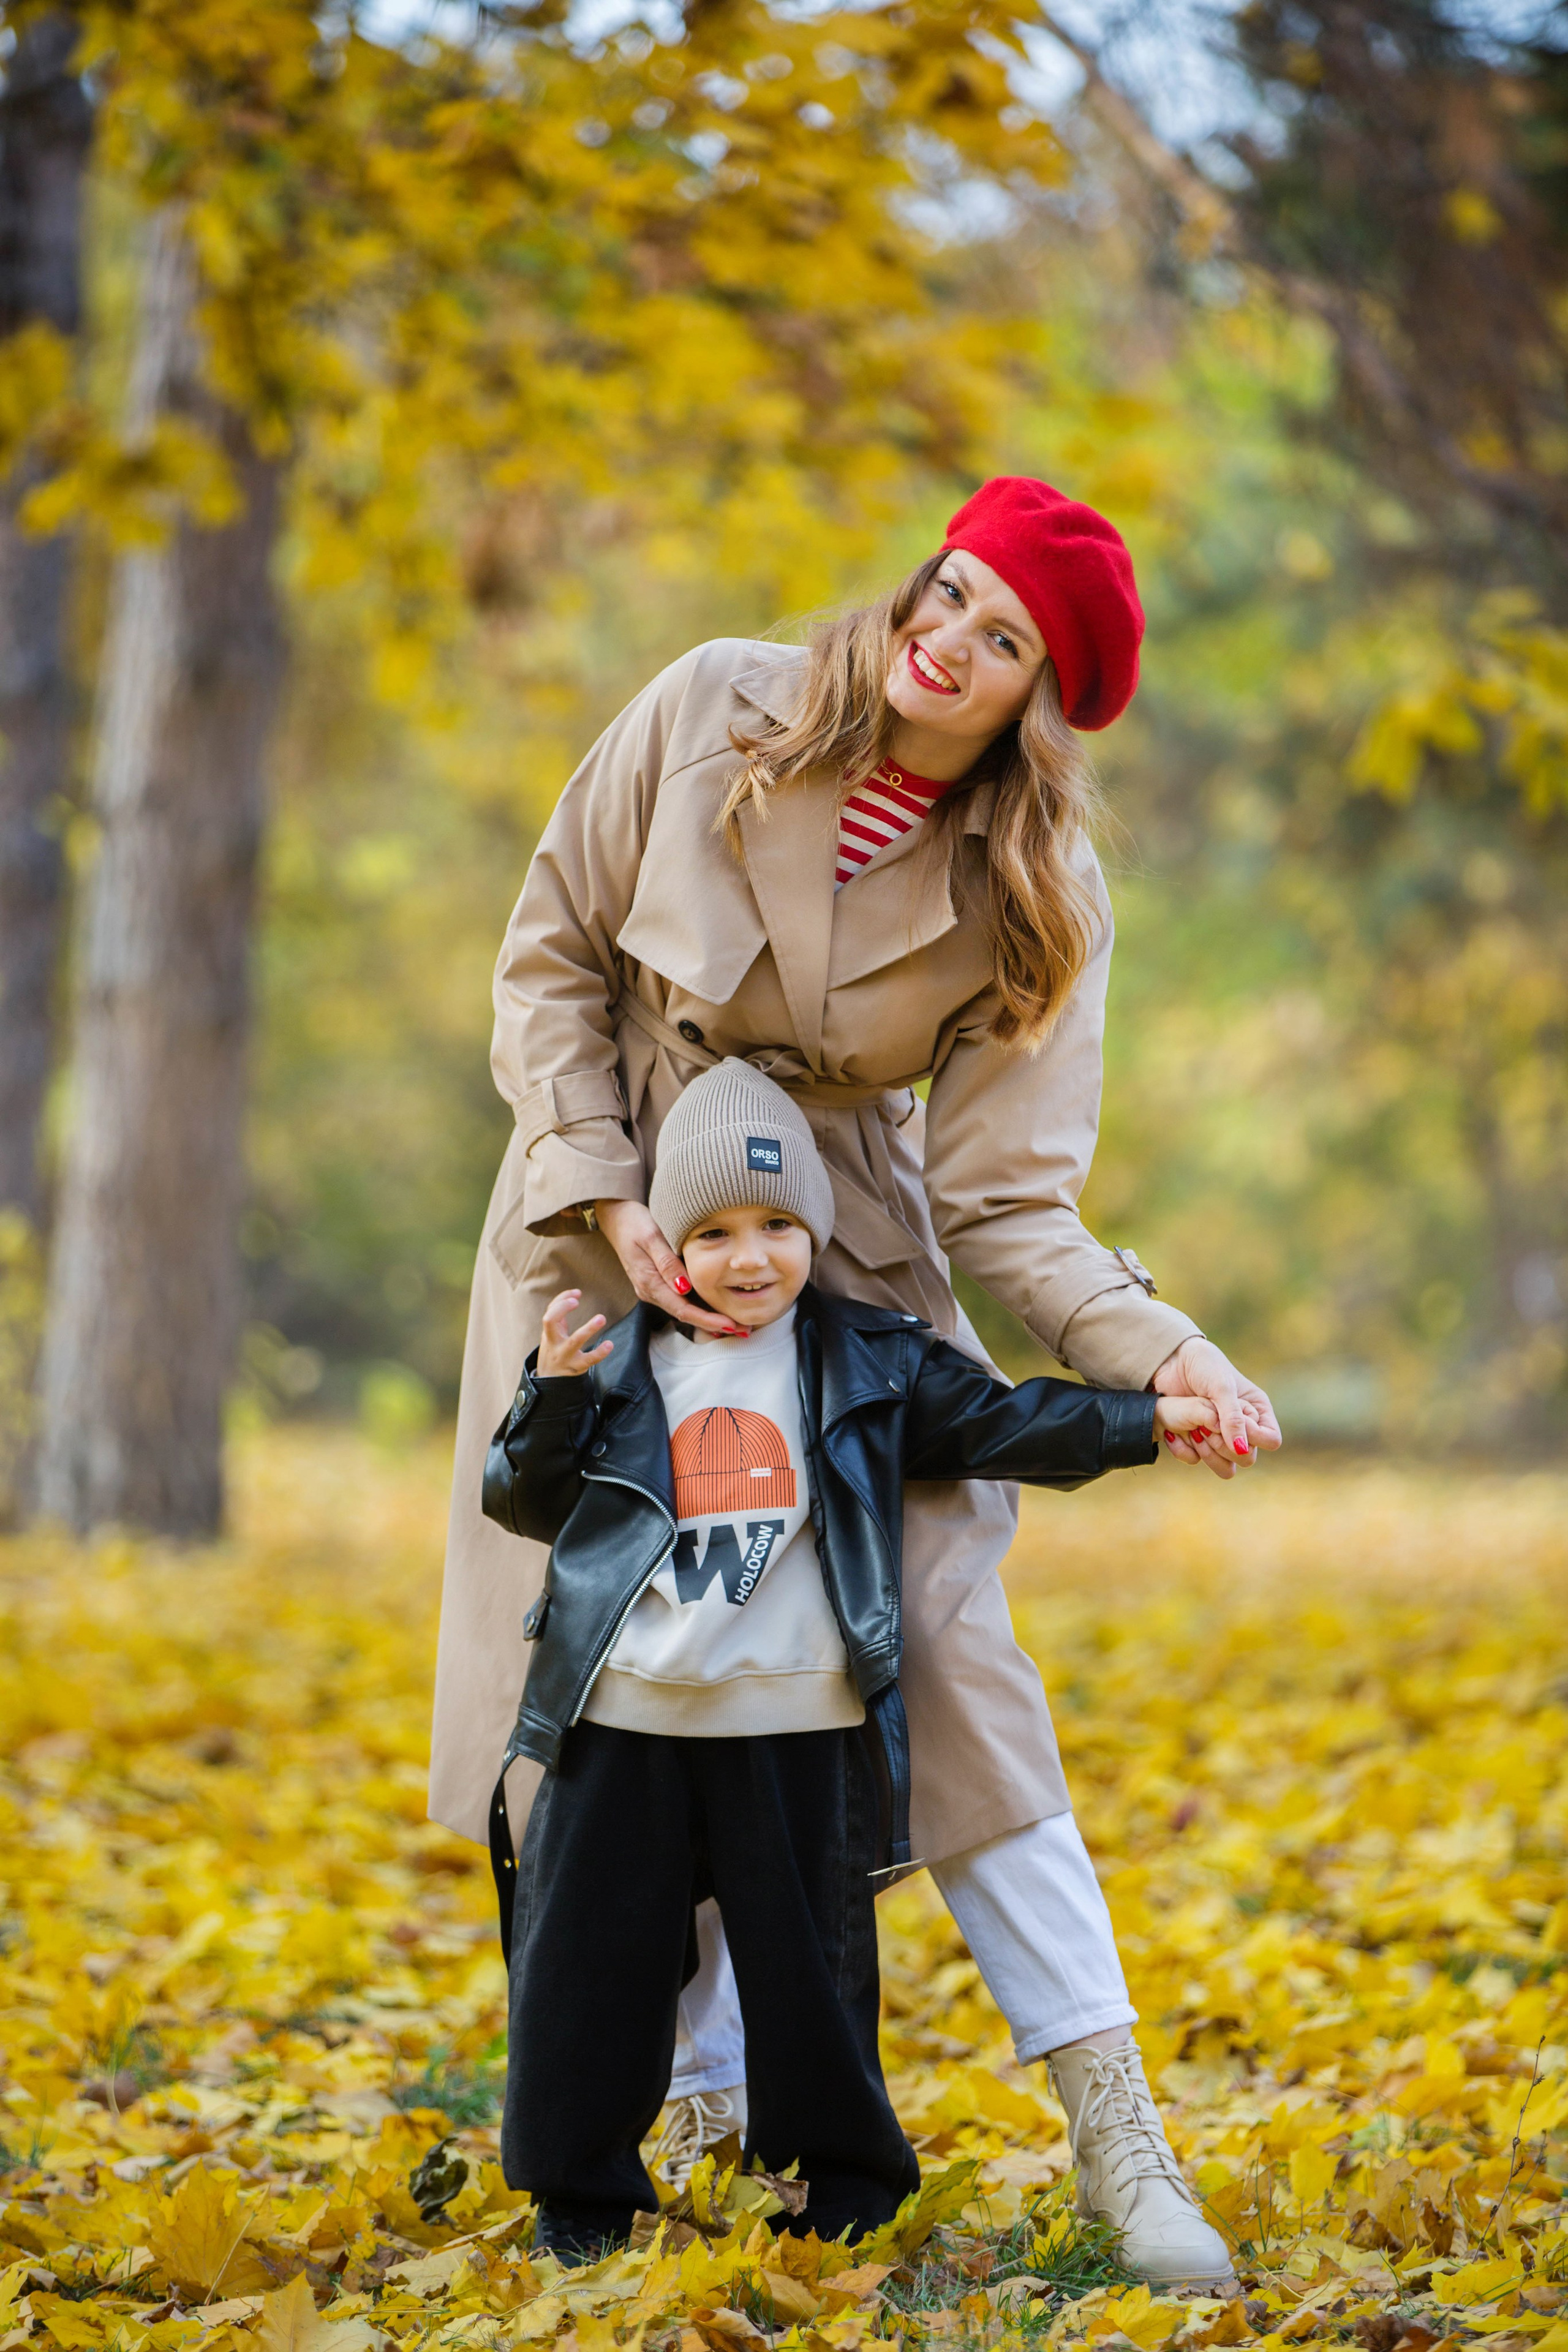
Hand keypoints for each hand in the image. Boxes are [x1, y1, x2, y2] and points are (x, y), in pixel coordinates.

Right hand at [537, 1289, 614, 1376]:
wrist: (550, 1377)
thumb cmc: (555, 1348)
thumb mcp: (552, 1333)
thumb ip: (560, 1315)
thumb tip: (575, 1294)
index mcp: (549, 1333)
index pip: (549, 1313)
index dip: (560, 1301)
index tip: (577, 1294)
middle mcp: (554, 1343)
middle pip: (550, 1322)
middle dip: (562, 1308)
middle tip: (576, 1301)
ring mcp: (565, 1355)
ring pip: (574, 1341)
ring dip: (588, 1328)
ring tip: (601, 1318)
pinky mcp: (577, 1366)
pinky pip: (589, 1359)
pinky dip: (600, 1352)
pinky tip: (609, 1344)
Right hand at [593, 1200, 749, 1337]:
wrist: (615, 1216)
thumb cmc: (634, 1222)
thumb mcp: (651, 1237)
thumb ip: (667, 1262)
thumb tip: (684, 1288)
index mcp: (650, 1282)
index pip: (682, 1310)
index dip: (707, 1320)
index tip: (730, 1324)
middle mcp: (651, 1291)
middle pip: (686, 1315)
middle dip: (713, 1325)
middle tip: (744, 1330)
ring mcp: (654, 1288)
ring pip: (684, 1310)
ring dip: (709, 1319)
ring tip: (737, 1324)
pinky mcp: (658, 1282)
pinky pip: (681, 1301)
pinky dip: (701, 1308)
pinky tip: (717, 1310)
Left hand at [1151, 1338, 1281, 1478]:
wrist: (1171, 1362)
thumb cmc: (1203, 1366)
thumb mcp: (1221, 1388)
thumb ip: (1233, 1418)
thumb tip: (1241, 1450)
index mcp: (1257, 1409)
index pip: (1270, 1440)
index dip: (1255, 1436)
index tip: (1236, 1421)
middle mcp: (1241, 1426)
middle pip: (1248, 1457)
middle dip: (1227, 1444)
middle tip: (1209, 1425)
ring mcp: (1220, 1436)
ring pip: (1228, 1467)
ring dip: (1211, 1454)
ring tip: (1197, 1431)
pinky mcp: (1199, 1441)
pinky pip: (1200, 1461)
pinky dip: (1192, 1451)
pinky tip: (1183, 1432)